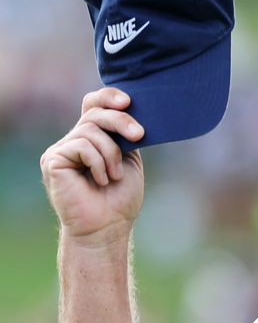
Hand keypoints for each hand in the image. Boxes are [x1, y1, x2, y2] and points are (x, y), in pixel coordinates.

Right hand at [40, 88, 145, 245]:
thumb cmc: (120, 198)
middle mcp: (74, 140)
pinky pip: (81, 146)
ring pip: (90, 130)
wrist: (108, 226)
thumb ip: (125, 135)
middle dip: (121, 121)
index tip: (128, 101)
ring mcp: (61, 150)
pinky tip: (100, 181)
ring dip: (111, 153)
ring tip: (114, 176)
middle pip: (95, 113)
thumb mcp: (130, 159)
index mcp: (92, 138)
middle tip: (139, 136)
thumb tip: (131, 110)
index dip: (107, 96)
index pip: (93, 105)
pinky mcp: (53, 160)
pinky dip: (98, 163)